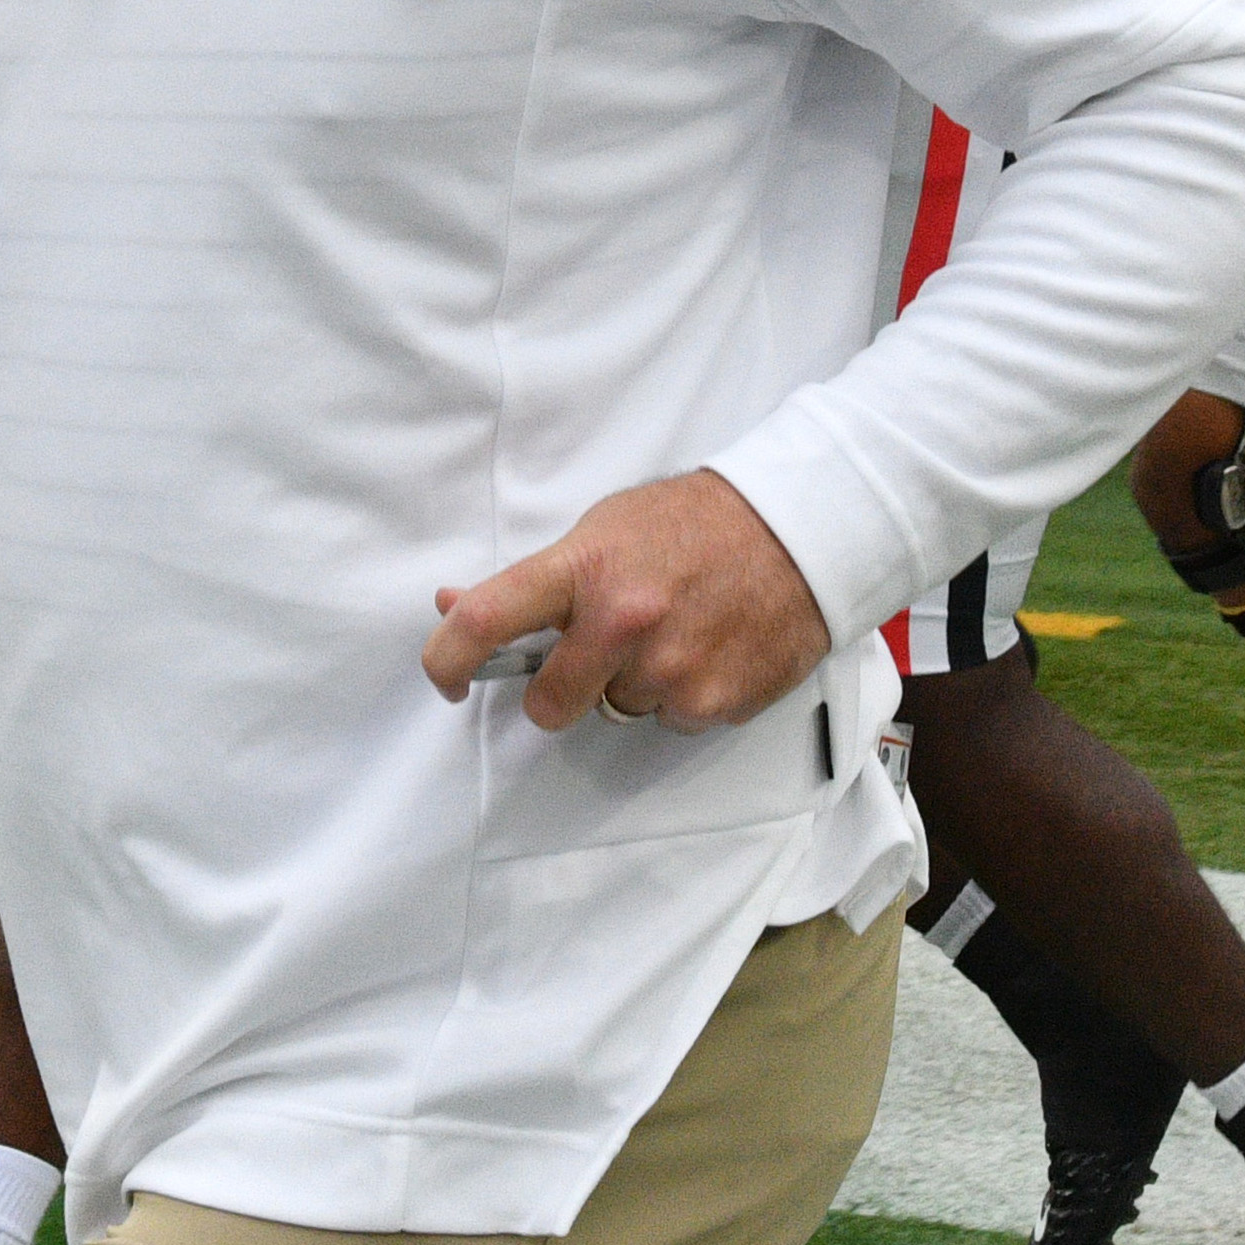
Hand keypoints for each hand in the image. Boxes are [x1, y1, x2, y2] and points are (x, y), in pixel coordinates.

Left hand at [421, 468, 830, 736]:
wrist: (799, 529)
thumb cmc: (693, 523)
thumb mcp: (604, 527)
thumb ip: (535, 578)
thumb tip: (451, 605)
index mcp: (584, 568)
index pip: (486, 621)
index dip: (446, 661)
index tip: (447, 680)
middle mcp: (623, 623)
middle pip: (548, 705)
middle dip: (558, 693)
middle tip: (592, 658)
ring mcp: (671, 669)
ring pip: (617, 713)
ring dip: (632, 687)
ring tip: (675, 632)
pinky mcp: (715, 702)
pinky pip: (672, 720)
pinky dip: (682, 696)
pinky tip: (709, 647)